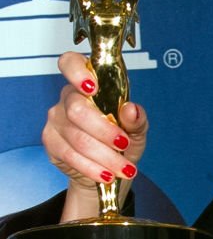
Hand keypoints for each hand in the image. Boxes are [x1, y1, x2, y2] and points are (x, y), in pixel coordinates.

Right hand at [44, 52, 148, 221]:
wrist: (108, 171)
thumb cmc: (121, 142)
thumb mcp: (136, 130)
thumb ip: (137, 119)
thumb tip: (131, 110)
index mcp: (89, 85)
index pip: (71, 64)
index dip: (77, 72)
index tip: (92, 86)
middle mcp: (68, 99)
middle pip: (78, 110)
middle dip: (105, 132)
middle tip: (125, 145)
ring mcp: (56, 120)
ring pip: (77, 138)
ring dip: (105, 157)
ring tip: (124, 168)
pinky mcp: (51, 142)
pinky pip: (70, 155)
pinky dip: (92, 168)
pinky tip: (107, 174)